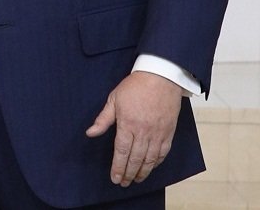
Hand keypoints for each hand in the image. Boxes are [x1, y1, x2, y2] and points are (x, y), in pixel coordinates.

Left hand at [85, 70, 182, 186]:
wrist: (160, 77)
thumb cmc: (135, 86)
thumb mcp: (114, 99)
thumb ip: (103, 119)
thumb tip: (90, 133)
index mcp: (128, 123)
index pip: (122, 151)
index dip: (118, 167)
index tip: (115, 178)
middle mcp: (143, 131)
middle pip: (135, 158)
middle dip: (129, 173)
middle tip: (123, 183)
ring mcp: (158, 133)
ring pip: (150, 159)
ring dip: (142, 172)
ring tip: (136, 180)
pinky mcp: (169, 132)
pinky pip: (163, 152)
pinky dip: (156, 162)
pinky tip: (150, 167)